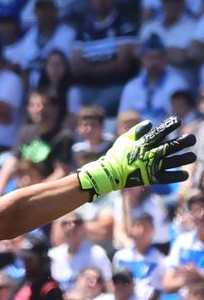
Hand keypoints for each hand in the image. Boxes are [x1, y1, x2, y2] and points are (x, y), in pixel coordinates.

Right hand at [77, 117, 195, 200]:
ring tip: (192, 156)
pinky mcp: (150, 178)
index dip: (170, 125)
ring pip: (173, 161)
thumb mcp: (123, 140)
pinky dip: (176, 176)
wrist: (108, 174)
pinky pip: (167, 177)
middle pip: (171, 146)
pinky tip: (184, 174)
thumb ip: (137, 130)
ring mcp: (151, 167)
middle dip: (183, 142)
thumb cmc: (116, 155)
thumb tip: (149, 123)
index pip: (160, 132)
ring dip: (184, 159)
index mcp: (143, 144)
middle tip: (192, 139)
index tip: (178, 120)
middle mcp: (150, 154)